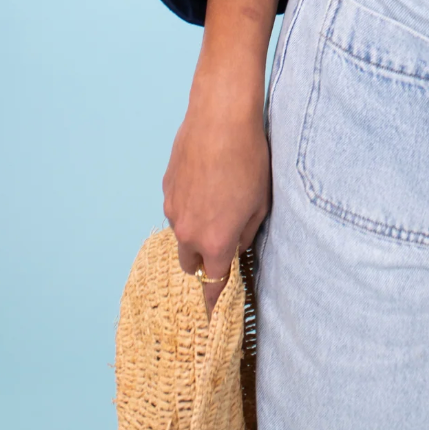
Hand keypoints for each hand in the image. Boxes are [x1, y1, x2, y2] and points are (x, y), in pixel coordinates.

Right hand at [163, 81, 270, 313]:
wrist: (220, 118)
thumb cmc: (249, 159)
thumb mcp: (261, 202)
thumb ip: (247, 233)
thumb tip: (237, 245)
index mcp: (215, 241)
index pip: (212, 283)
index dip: (212, 300)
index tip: (211, 311)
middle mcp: (188, 231)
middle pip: (191, 264)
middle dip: (204, 261)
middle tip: (222, 241)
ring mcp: (173, 209)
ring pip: (182, 235)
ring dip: (196, 230)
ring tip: (219, 199)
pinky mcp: (167, 188)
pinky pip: (177, 208)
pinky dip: (189, 205)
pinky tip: (207, 180)